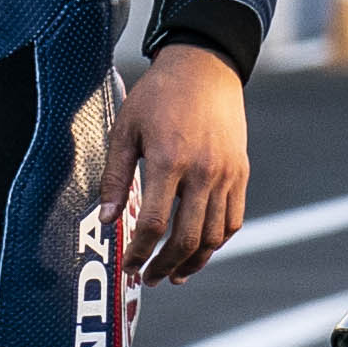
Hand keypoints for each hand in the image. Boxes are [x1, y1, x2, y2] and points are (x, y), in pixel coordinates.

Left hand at [108, 41, 250, 288]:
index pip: (155, 224)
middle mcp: (203, 172)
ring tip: (174, 274)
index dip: (139, 252)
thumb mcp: (125, 130)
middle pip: (187, 238)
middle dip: (165, 265)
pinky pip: (233, 219)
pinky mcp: (240, 172)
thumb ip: (115, 178)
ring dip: (193, 261)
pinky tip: (199, 249)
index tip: (128, 266)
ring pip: (214, 235)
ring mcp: (226, 173)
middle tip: (148, 278)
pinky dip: (217, 241)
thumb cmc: (158, 96)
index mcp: (170, 160)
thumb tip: (107, 220)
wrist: (205, 68)